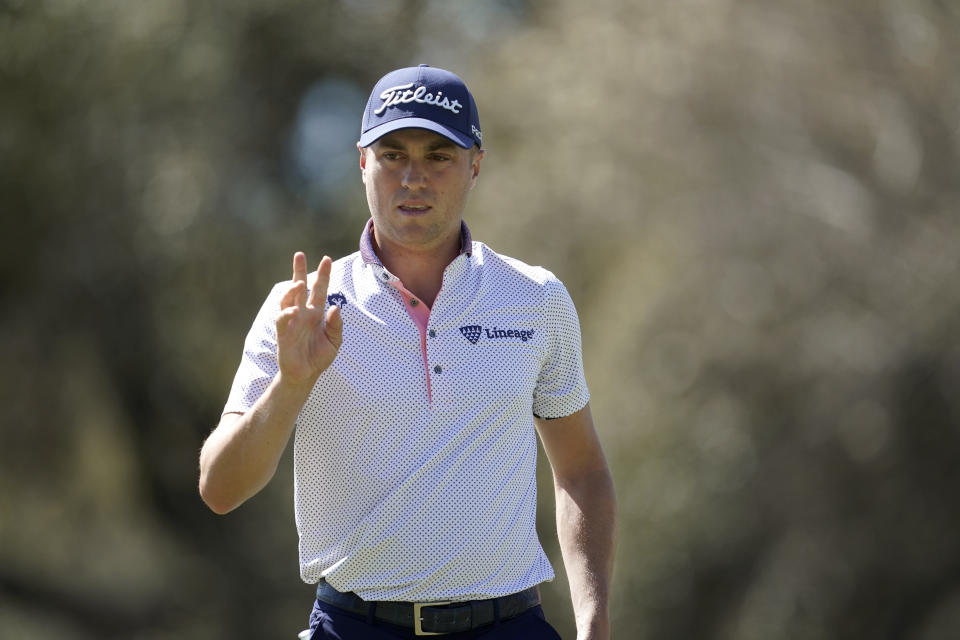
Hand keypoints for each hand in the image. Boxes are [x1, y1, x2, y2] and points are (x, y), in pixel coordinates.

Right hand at [275, 252, 342, 385]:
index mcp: (316, 313)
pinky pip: (282, 320)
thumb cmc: (319, 357)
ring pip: (288, 299)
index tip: (326, 259)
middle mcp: (303, 313)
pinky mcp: (283, 333)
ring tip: (300, 283)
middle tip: (299, 254)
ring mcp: (292, 322)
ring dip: (292, 290)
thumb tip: (336, 308)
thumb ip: (336, 325)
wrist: (305, 375)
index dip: (323, 275)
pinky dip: (287, 313)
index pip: (320, 289)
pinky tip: (294, 310)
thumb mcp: (334, 341)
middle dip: (299, 271)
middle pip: (300, 288)